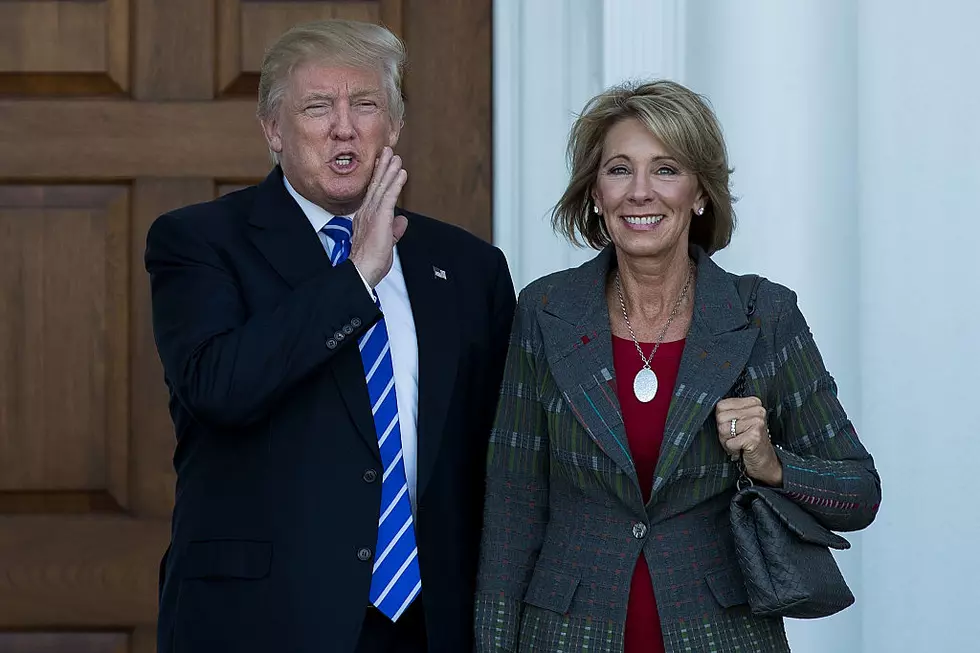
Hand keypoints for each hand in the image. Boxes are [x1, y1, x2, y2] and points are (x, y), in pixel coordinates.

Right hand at [349, 147, 408, 286]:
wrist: (362, 270)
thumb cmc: (370, 261)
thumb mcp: (386, 243)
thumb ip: (394, 230)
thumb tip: (402, 221)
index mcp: (365, 217)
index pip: (374, 194)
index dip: (379, 179)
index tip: (383, 166)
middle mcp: (366, 212)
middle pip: (376, 185)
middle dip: (383, 168)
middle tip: (388, 151)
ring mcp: (372, 213)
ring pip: (382, 186)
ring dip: (389, 170)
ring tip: (395, 156)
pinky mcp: (380, 217)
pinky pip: (389, 195)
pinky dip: (395, 183)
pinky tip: (401, 172)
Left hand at [715, 396, 782, 485]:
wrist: (765, 461)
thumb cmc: (749, 441)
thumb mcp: (739, 421)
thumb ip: (728, 411)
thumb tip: (709, 409)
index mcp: (753, 402)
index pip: (721, 405)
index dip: (722, 420)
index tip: (733, 427)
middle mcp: (758, 410)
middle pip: (721, 418)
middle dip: (724, 432)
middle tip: (736, 437)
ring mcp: (757, 423)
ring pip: (723, 430)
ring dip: (728, 441)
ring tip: (739, 443)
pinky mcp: (755, 436)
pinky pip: (729, 442)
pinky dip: (732, 449)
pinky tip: (742, 449)